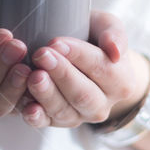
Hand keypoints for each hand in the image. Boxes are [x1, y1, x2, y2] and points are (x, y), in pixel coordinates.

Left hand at [18, 11, 149, 128]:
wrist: (80, 59)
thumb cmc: (92, 39)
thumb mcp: (106, 26)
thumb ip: (113, 33)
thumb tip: (115, 51)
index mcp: (121, 82)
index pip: (101, 68)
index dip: (78, 55)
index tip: (56, 42)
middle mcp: (101, 105)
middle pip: (82, 93)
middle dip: (61, 74)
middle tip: (41, 55)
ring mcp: (79, 116)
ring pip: (63, 110)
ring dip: (46, 94)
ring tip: (32, 76)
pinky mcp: (56, 122)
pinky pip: (46, 123)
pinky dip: (36, 117)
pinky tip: (27, 108)